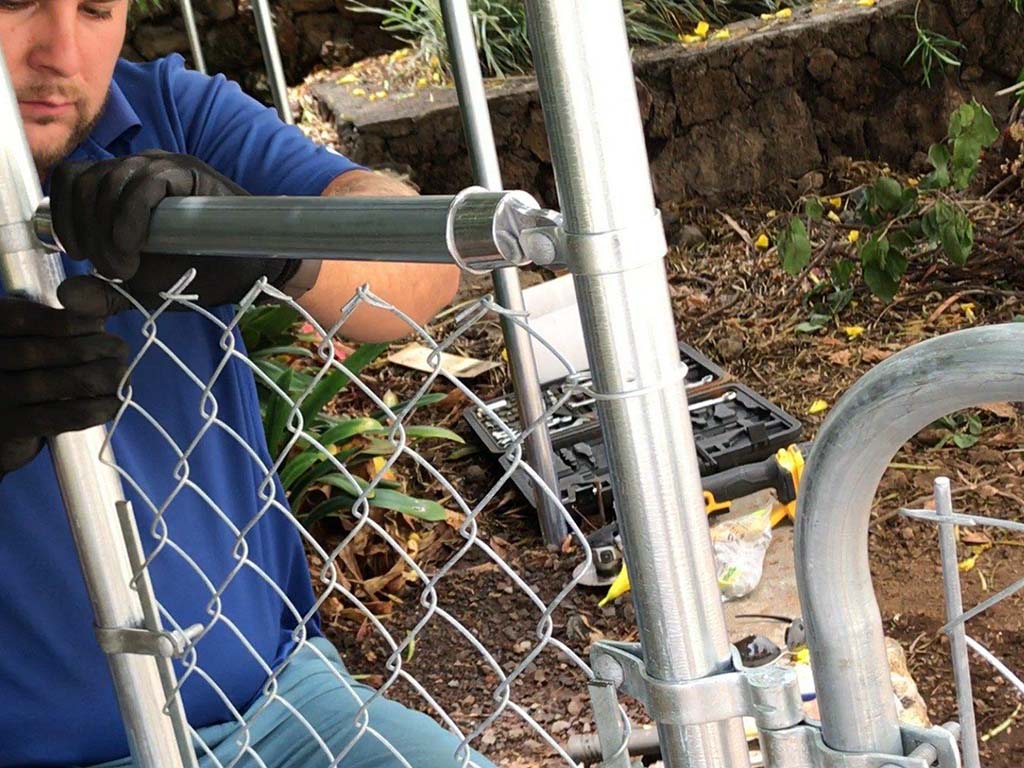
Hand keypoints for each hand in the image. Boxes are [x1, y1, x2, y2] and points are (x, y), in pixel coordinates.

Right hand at [0, 278, 128, 477]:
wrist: (1, 421)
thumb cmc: (22, 369)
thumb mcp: (26, 337)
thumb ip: (54, 325)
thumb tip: (100, 319)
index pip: (23, 318)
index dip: (68, 320)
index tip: (100, 323)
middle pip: (42, 351)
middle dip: (91, 348)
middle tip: (120, 349)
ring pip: (57, 383)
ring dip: (102, 377)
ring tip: (122, 373)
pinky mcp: (17, 428)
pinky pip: (66, 415)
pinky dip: (98, 408)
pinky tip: (116, 402)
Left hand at [50, 151, 295, 308]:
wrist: (252, 272)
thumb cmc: (200, 274)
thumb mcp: (142, 289)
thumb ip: (105, 293)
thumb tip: (66, 296)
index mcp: (121, 186)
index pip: (72, 180)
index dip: (63, 216)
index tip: (78, 254)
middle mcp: (138, 167)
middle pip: (85, 181)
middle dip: (84, 231)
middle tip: (108, 271)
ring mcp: (162, 166)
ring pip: (108, 180)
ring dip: (105, 231)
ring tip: (124, 268)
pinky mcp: (187, 172)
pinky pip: (143, 185)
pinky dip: (129, 219)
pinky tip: (134, 248)